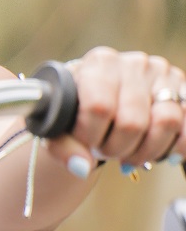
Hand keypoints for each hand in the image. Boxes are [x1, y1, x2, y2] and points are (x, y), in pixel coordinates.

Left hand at [52, 48, 184, 172]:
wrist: (98, 103)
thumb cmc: (75, 112)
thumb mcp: (57, 125)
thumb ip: (62, 147)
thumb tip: (82, 167)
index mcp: (99, 63)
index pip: (99, 107)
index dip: (92, 136)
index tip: (85, 142)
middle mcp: (134, 63)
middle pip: (133, 122)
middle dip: (117, 148)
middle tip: (105, 151)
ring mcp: (163, 76)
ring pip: (167, 122)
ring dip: (145, 151)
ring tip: (128, 154)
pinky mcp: (183, 92)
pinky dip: (174, 147)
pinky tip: (155, 153)